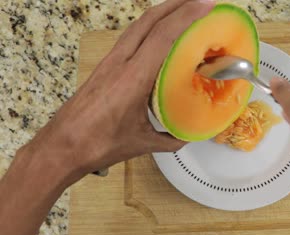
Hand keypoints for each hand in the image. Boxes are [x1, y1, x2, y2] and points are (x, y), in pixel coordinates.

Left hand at [25, 0, 213, 184]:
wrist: (63, 146)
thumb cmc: (97, 143)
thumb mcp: (142, 142)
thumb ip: (170, 138)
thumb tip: (187, 135)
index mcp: (133, 78)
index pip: (163, 36)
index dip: (186, 16)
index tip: (206, 5)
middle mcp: (120, 62)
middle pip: (149, 20)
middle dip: (176, 4)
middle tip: (199, 0)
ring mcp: (110, 62)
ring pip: (138, 25)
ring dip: (161, 12)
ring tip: (182, 8)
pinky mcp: (105, 66)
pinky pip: (130, 37)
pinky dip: (148, 27)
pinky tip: (158, 32)